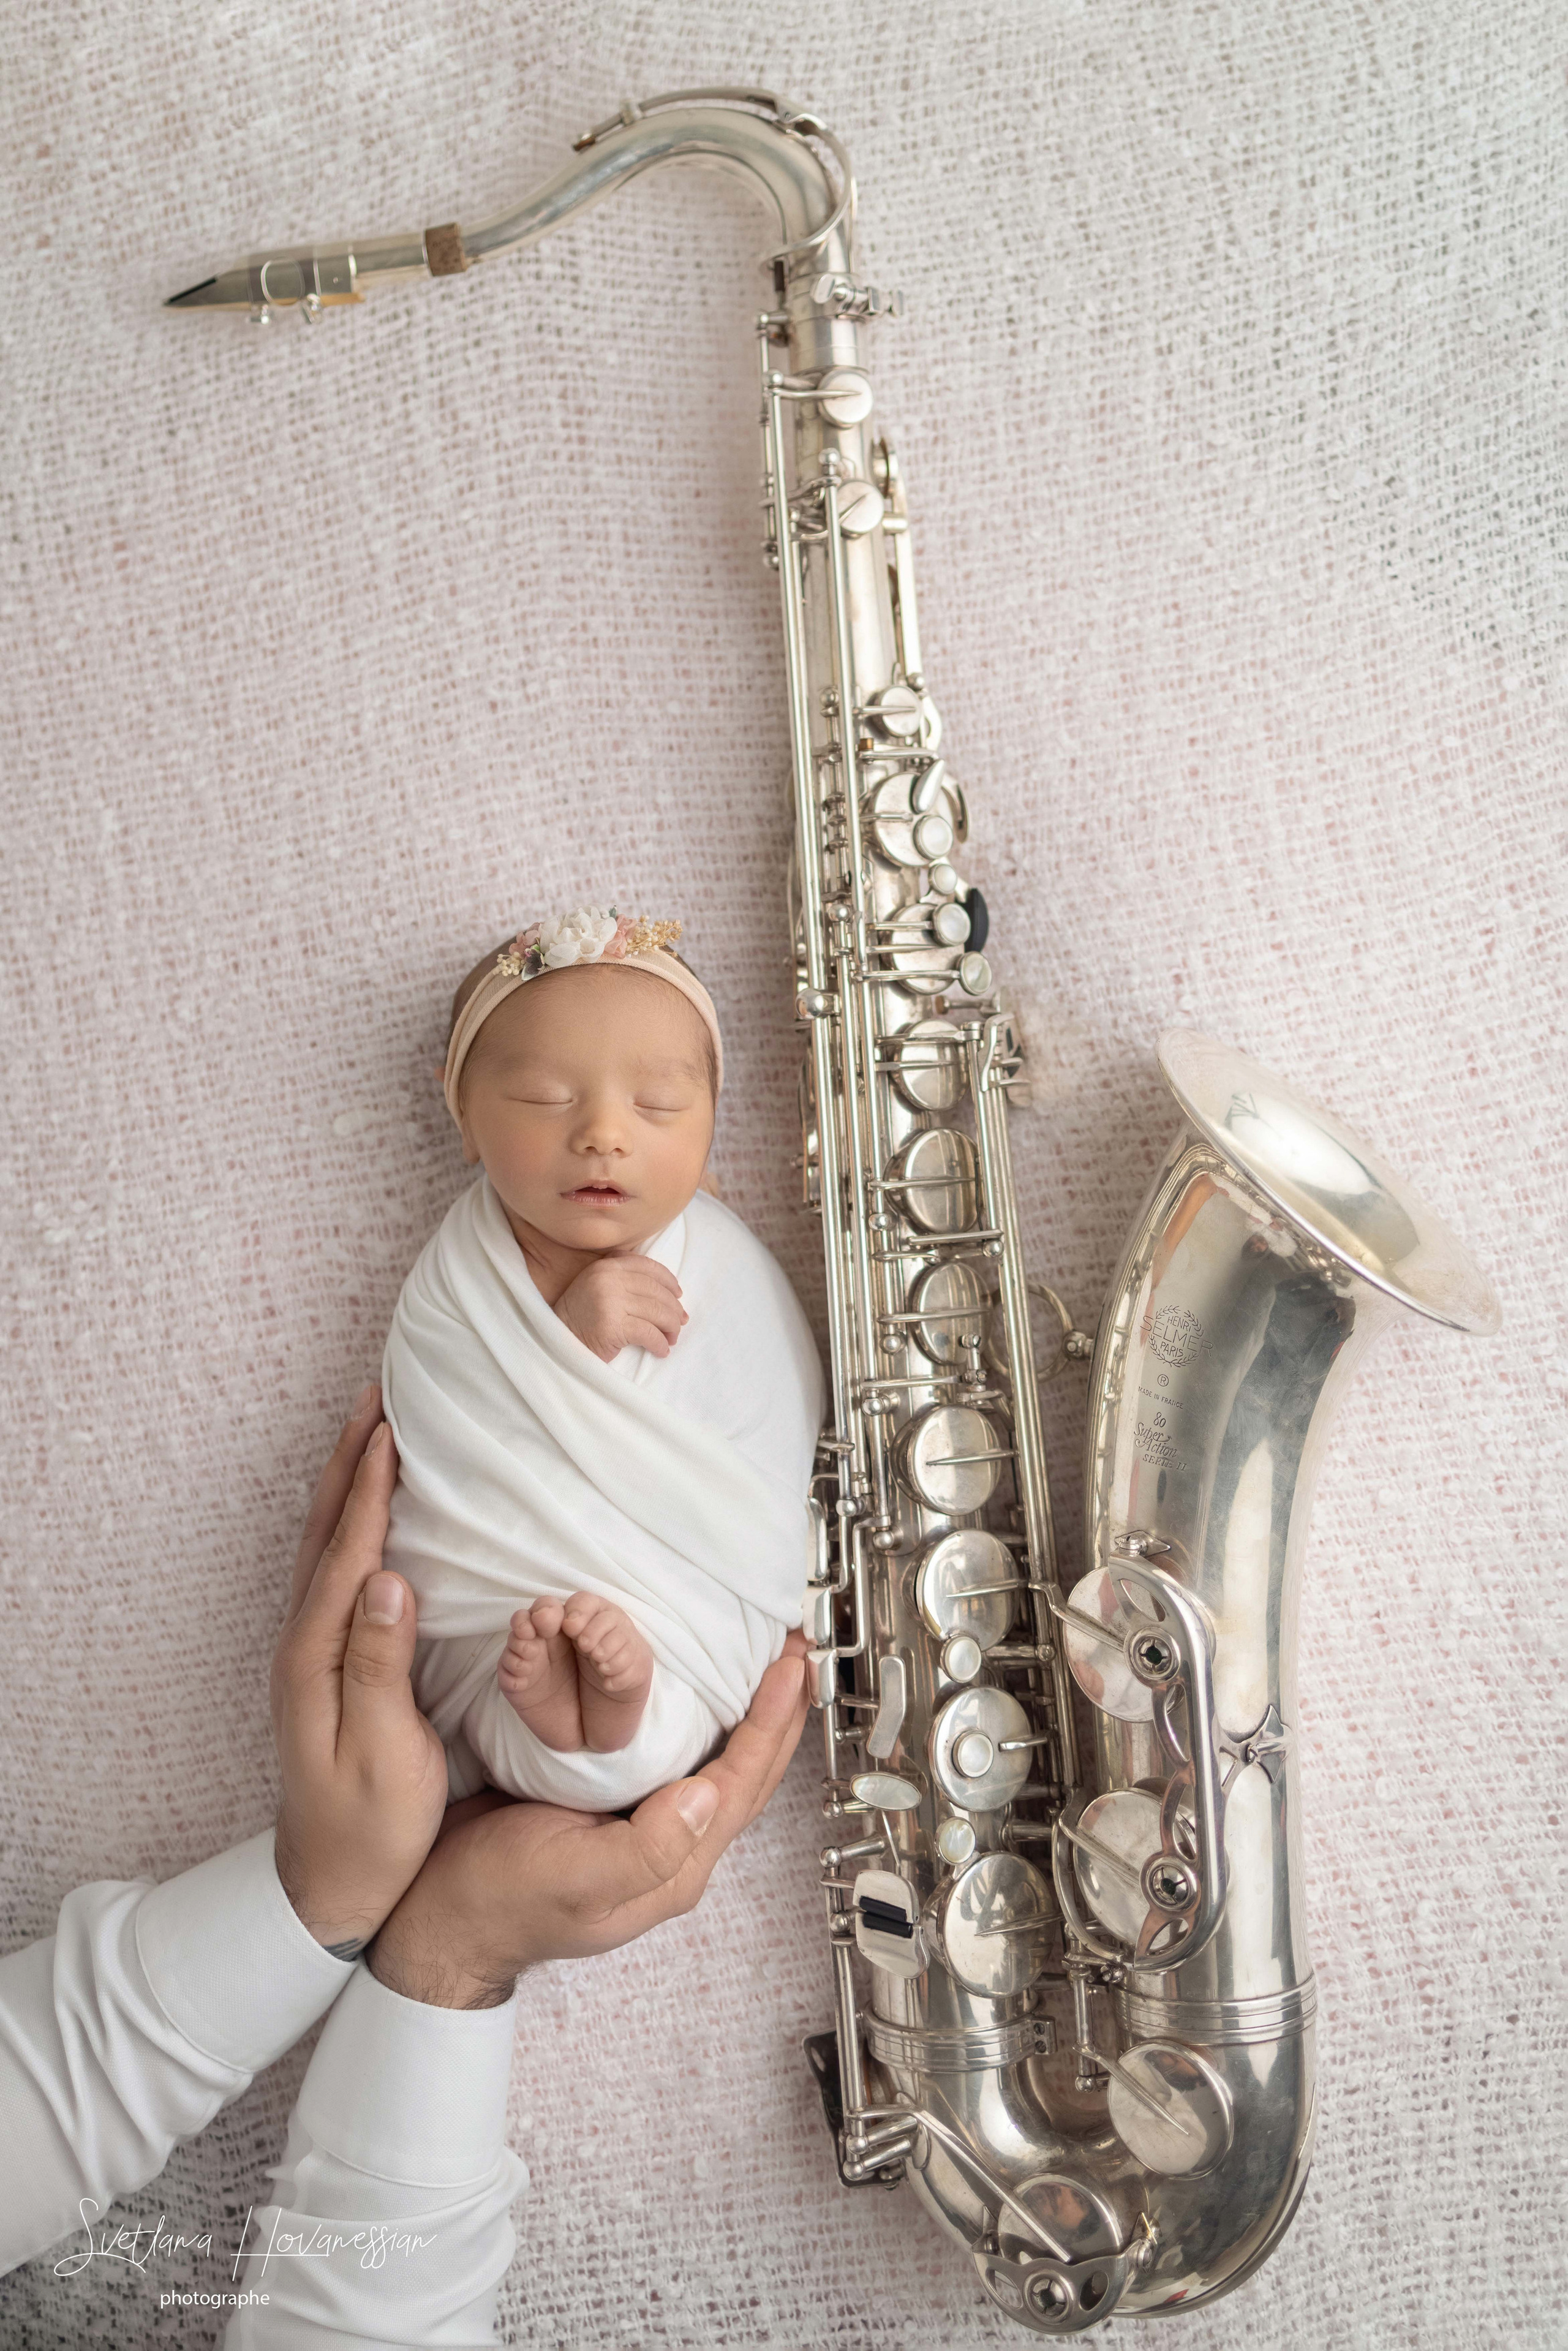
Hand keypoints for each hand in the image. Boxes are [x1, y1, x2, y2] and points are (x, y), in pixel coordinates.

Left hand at [271, 1388, 450, 1956]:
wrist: (333, 1887)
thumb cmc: (372, 1828)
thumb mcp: (385, 1752)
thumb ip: (381, 1664)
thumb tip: (389, 1577)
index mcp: (317, 1661)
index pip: (348, 1555)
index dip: (372, 1491)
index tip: (394, 1430)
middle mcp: (304, 1646)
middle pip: (326, 1533)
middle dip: (351, 1462)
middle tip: (380, 1397)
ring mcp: (312, 1653)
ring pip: (327, 1546)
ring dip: (350, 1483)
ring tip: (378, 1429)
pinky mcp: (329, 1663)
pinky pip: (338, 1570)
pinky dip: (355, 1523)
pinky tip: (377, 1510)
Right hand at [367, 1632, 810, 2006]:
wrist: (439, 1916)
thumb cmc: (499, 1903)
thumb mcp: (574, 1879)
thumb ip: (647, 1847)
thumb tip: (710, 1795)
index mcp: (674, 1867)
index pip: (743, 1783)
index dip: (772, 1723)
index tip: (790, 1666)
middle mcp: (673, 1847)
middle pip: (746, 1771)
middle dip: (778, 1712)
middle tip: (796, 1648)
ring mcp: (644, 1825)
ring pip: (716, 1761)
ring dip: (746, 1710)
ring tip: (763, 1660)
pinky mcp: (613, 1803)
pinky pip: (674, 1754)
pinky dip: (698, 1715)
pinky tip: (696, 1685)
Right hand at [552, 1254, 687, 1361]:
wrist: (556, 1341)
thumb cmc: (582, 1317)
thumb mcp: (598, 1286)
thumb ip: (624, 1277)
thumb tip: (672, 1292)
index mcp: (607, 1266)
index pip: (649, 1267)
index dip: (669, 1282)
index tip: (678, 1296)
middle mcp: (608, 1279)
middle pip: (657, 1291)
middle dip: (673, 1310)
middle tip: (679, 1324)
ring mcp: (610, 1302)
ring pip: (657, 1312)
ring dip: (670, 1328)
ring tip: (671, 1339)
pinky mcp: (612, 1327)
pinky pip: (649, 1334)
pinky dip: (660, 1344)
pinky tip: (661, 1351)